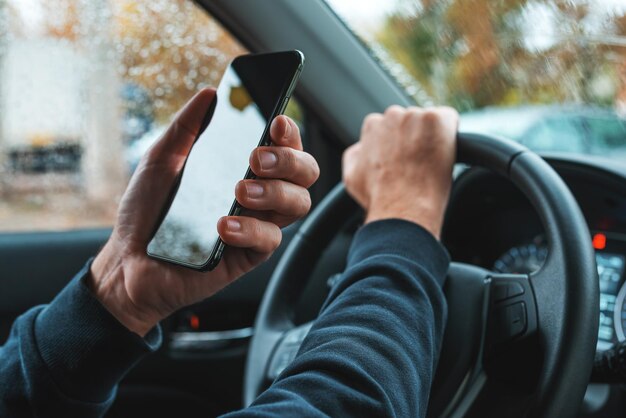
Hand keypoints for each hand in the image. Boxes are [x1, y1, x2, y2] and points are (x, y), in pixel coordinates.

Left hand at [89, 89, 318, 335]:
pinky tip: (222, 226)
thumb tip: (210, 94)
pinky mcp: (250, 254)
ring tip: (239, 192)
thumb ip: (187, 127)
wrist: (130, 260)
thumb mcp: (161, 160)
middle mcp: (259, 193)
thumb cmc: (148, 210)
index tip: (275, 122)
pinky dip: (250, 229)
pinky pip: (270, 239)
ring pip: (298, 204)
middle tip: (255, 160)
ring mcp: (257, 224)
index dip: (289, 132)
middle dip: (290, 160)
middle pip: (305, 172)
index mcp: (243, 167)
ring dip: (275, 193)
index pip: (285, 145)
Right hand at [342, 106, 457, 238]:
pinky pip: (449, 120)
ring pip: (429, 122)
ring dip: (432, 137)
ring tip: (429, 164)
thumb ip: (356, 154)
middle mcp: (392, 115)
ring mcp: (415, 116)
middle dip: (415, 137)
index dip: (400, 144)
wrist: (402, 206)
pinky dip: (450, 135)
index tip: (405, 159)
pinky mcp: (437, 119)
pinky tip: (443, 155)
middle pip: (411, 121)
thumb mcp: (352, 176)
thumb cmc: (379, 196)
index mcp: (372, 125)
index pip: (392, 126)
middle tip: (417, 163)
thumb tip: (362, 148)